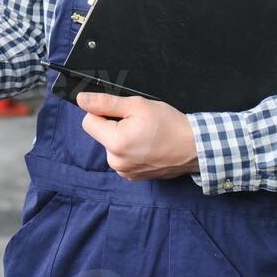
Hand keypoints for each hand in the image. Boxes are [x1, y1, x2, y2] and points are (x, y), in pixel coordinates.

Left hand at [75, 92, 200, 180]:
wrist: (195, 148)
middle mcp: (116, 162)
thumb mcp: (138, 106)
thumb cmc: (170, 125)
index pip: (88, 122)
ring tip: (146, 135)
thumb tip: (81, 100)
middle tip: (138, 123)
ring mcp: (124, 172)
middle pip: (100, 134)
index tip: (122, 113)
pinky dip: (130, 150)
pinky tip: (147, 146)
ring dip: (122, 138)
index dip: (102, 112)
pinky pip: (121, 157)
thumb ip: (106, 103)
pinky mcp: (132, 176)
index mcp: (115, 143)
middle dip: (114, 125)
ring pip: (111, 145)